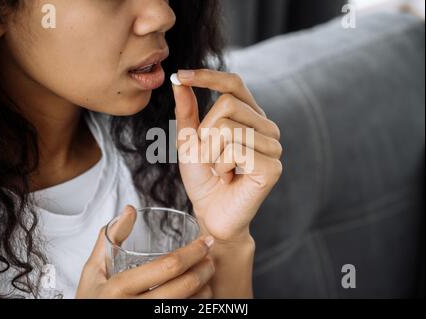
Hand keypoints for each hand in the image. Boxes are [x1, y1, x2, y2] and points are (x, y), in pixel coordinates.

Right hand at [76, 206, 215, 298]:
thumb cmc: (92, 301)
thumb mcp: (92, 271)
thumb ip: (110, 239)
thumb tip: (129, 210)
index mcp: (119, 287)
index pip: (167, 266)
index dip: (193, 252)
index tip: (205, 242)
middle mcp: (134, 308)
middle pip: (184, 286)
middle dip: (205, 268)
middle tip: (211, 257)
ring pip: (189, 305)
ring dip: (205, 288)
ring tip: (207, 275)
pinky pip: (184, 315)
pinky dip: (196, 304)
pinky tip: (199, 294)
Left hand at [172, 69, 282, 242]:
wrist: (211, 214)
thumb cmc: (203, 178)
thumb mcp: (190, 141)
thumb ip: (187, 112)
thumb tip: (179, 81)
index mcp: (250, 118)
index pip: (235, 84)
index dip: (209, 76)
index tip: (181, 75)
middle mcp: (267, 127)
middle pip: (227, 104)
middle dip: (205, 134)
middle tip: (211, 158)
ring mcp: (273, 146)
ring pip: (228, 128)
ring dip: (212, 154)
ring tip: (221, 170)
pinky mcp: (272, 166)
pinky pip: (236, 149)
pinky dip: (221, 166)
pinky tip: (228, 179)